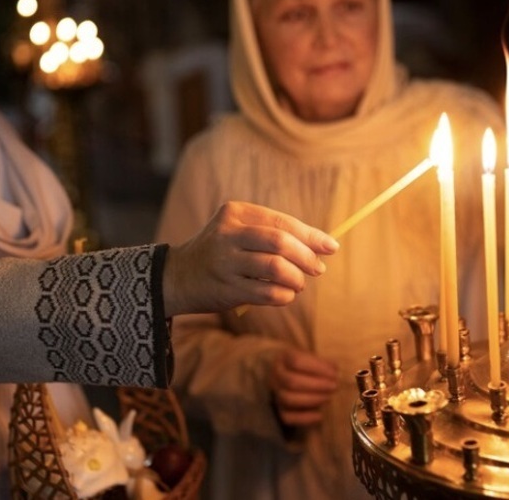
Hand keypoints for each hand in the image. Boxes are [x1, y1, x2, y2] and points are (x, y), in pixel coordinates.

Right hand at [163, 201, 337, 315]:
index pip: (282, 222)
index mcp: (235, 213)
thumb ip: (276, 234)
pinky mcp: (225, 288)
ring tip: (298, 283)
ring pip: (276, 268)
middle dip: (306, 256)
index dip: (311, 235)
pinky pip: (267, 293)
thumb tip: (324, 245)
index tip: (331, 247)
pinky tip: (285, 295)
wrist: (177, 277)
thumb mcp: (240, 231)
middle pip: (280, 242)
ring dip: (296, 278)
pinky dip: (284, 295)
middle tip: (317, 268)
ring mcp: (224, 262)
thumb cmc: (222, 253)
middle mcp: (227, 234)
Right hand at [268, 348, 337, 427]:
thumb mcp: (314, 356)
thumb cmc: (309, 365)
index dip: (317, 367)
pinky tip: (320, 415)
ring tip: (329, 397)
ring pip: (288, 399)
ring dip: (312, 399)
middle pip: (291, 381)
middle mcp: (276, 375)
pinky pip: (288, 417)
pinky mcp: (280, 410)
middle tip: (334, 386)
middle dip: (316, 385)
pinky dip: (305, 418)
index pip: (296, 360)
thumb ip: (324, 362)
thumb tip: (335, 369)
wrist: (296, 376)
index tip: (334, 372)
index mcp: (283, 357)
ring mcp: (276, 393)